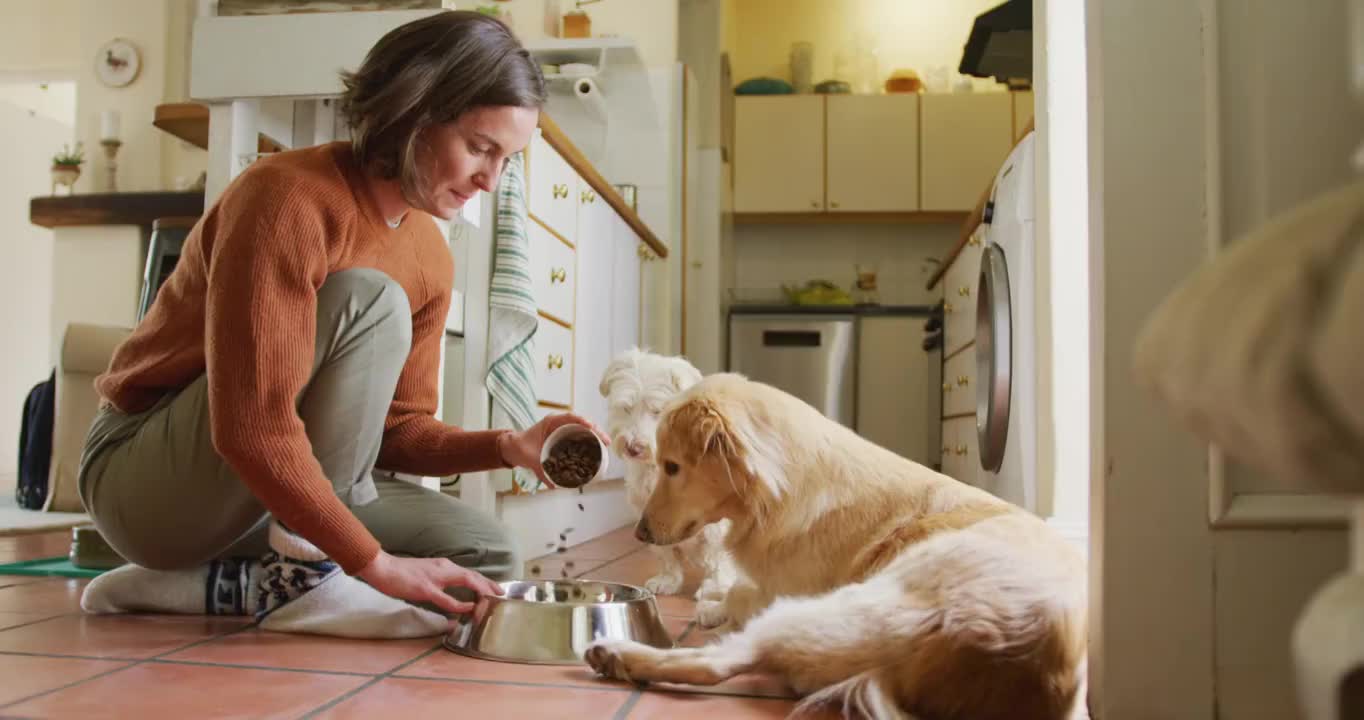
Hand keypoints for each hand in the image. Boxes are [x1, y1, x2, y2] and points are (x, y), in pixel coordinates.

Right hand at [356, 551, 503, 614]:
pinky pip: (447, 598)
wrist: (383, 568)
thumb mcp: (425, 573)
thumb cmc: (401, 573)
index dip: (484, 581)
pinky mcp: (426, 588)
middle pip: (473, 576)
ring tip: (493, 599)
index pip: (469, 573)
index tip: (496, 589)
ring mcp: (435, 578)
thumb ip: (439, 581)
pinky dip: (461, 604)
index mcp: (443, 565)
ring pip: (466, 581)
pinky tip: (470, 607)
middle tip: (502, 595)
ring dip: (482, 590)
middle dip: (490, 585)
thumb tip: (449, 592)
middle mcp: (443, 568)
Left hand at [498, 413, 610, 487]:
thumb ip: (541, 471)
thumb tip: (554, 486)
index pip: (571, 417)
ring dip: (595, 434)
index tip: (592, 427)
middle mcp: (559, 423)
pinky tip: (597, 447)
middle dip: (596, 430)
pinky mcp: (564, 436)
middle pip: (581, 422)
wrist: (514, 447)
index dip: (583, 421)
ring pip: (583, 428)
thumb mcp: (531, 458)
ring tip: (605, 444)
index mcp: (551, 422)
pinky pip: (579, 434)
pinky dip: (589, 439)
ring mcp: (563, 429)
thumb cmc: (520, 448)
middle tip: (605, 441)